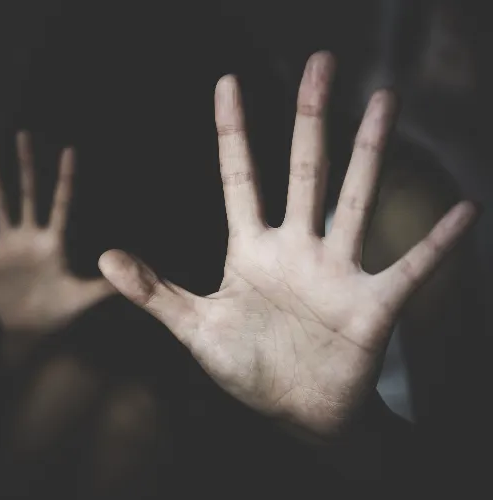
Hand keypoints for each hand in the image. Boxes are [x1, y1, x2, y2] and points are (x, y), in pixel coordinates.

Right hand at [0, 131, 114, 336]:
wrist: (29, 330)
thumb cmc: (58, 313)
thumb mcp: (83, 297)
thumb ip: (106, 285)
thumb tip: (136, 276)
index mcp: (53, 241)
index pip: (61, 202)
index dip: (65, 177)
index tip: (69, 150)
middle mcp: (29, 236)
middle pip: (28, 191)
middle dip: (26, 164)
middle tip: (24, 134)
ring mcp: (6, 244)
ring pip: (0, 202)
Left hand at [98, 52, 477, 436]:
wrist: (297, 415)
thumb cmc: (246, 370)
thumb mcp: (195, 330)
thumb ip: (154, 293)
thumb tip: (103, 257)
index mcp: (251, 250)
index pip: (239, 177)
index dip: (232, 131)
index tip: (227, 82)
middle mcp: (297, 248)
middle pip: (304, 169)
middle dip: (310, 117)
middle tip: (320, 61)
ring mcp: (336, 271)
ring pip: (357, 198)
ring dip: (371, 150)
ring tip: (385, 99)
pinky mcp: (372, 304)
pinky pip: (411, 269)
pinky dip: (438, 244)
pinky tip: (466, 209)